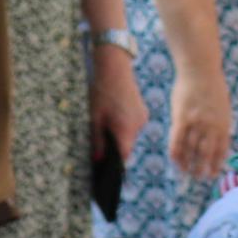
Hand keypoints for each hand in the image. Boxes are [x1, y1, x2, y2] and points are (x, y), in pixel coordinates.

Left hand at [90, 48, 147, 163]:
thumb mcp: (94, 117)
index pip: (124, 155)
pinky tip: (113, 116)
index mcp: (126, 129)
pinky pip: (134, 125)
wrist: (114, 67)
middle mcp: (139, 125)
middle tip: (99, 145)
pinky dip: (124, 126)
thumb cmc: (101, 91)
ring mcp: (143, 118)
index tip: (105, 170)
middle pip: (128, 145)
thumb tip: (98, 160)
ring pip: (131, 135)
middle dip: (115, 148)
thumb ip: (97, 140)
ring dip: (119, 135)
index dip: (115, 164)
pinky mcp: (142, 111)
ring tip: (105, 125)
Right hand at [167, 71, 232, 189]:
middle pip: (207, 153)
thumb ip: (219, 124)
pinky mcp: (182, 118)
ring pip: (191, 149)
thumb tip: (216, 140)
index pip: (222, 150)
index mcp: (224, 124)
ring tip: (186, 173)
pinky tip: (175, 161)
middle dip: (203, 168)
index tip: (213, 174)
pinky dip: (176, 153)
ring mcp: (197, 123)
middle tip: (199, 178)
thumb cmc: (212, 87)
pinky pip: (177, 140)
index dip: (217, 163)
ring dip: (189, 163)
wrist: (200, 70)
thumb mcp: (222, 108)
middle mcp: (212, 126)